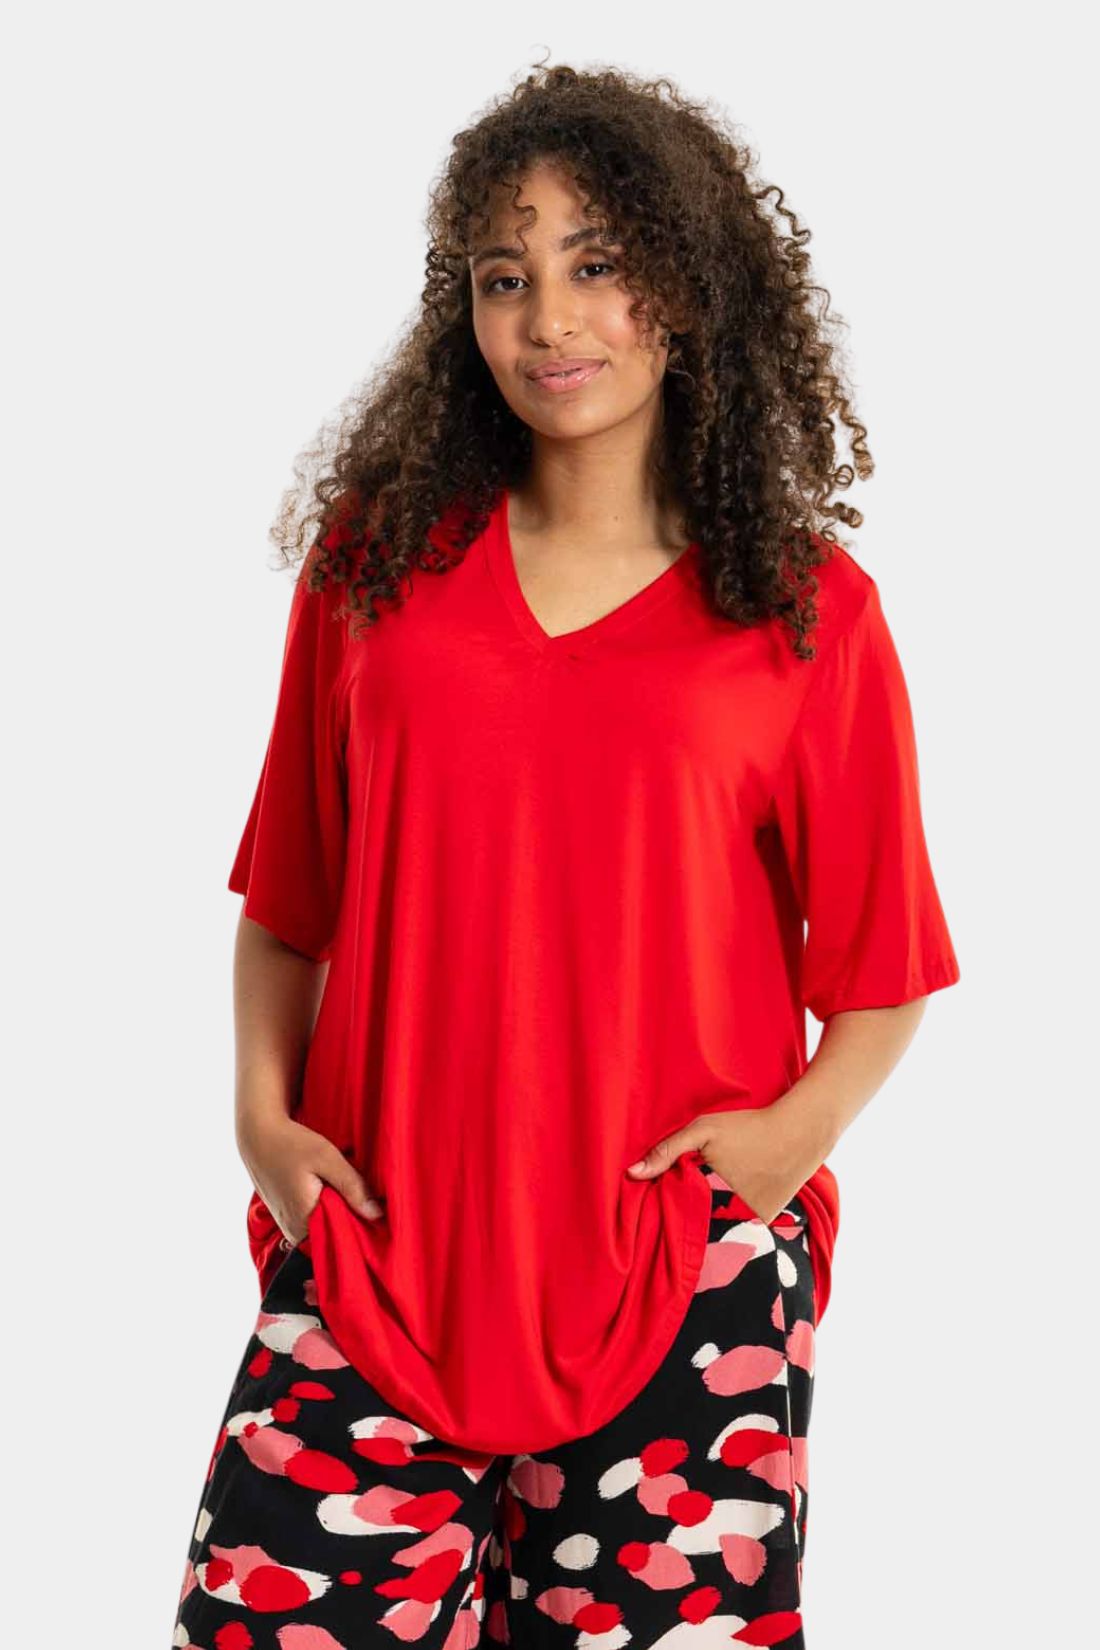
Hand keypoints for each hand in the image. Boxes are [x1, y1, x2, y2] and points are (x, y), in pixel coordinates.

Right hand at [237, 1113, 384, 1246]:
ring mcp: (287, 1225)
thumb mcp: (327, 1159)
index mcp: (304, 1222)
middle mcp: (293, 1231)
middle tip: (366, 1200)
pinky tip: (331, 1191)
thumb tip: (377, 1214)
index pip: (341, 1240)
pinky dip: (323, 1208)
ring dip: (336, 1213)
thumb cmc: (291, 1144)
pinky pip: (310, 1221)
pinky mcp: (284, 1216)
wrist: (256, 1135)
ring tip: (348, 1193)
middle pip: (331, 1235)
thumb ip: (352, 1187)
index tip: (377, 1217)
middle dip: (349, 1220)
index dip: (361, 1228)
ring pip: (321, 1228)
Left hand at [625, 1106, 802, 1225]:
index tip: (657, 1206)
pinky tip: (733, 1202)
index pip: (673, 1214)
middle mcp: (726, 1215)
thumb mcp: (703, 1130)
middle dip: (686, 1219)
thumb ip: (667, 1151)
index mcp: (705, 1193)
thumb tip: (630, 1174)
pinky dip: (732, 1224)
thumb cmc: (746, 1128)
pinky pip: (739, 1231)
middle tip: (688, 1200)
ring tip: (708, 1205)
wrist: (799, 1134)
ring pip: (716, 1230)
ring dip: (709, 1224)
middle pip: (694, 1224)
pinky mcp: (763, 1224)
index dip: (664, 1209)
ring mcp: (747, 1222)